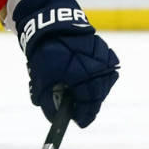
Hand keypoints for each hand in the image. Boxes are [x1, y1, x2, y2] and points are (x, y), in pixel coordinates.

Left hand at [15, 0, 117, 126]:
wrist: (54, 25)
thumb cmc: (45, 53)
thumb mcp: (41, 79)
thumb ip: (48, 101)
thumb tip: (54, 118)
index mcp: (81, 77)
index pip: (87, 105)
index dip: (83, 116)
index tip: (79, 122)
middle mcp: (96, 70)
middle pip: (97, 96)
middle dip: (89, 106)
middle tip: (81, 112)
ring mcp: (104, 60)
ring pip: (103, 85)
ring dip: (95, 93)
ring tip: (83, 96)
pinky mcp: (106, 52)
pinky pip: (106, 72)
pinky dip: (99, 78)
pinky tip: (89, 80)